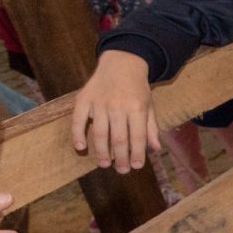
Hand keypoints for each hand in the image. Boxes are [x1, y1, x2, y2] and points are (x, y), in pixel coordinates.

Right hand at [70, 51, 157, 171]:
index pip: (137, 137)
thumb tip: (154, 149)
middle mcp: (118, 106)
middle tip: (121, 170)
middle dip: (120, 158)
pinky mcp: (83, 99)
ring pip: (100, 133)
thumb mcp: (149, 105)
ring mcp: (99, 103)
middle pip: (119, 138)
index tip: (135, 167)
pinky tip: (80, 148)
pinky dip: (77, 134)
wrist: (122, 62)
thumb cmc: (137, 88)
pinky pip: (78, 119)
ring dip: (102, 152)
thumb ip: (151, 127)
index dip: (137, 154)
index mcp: (137, 108)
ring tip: (105, 164)